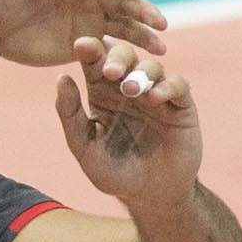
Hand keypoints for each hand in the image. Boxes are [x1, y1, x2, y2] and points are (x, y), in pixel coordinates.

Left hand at [0, 0, 164, 68]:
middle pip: (123, 1)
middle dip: (143, 11)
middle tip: (161, 23)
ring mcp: (87, 21)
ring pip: (123, 27)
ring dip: (143, 36)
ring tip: (161, 50)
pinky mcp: (81, 45)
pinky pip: (108, 50)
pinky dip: (127, 58)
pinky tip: (142, 71)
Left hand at [53, 38, 201, 214]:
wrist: (151, 197)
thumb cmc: (115, 173)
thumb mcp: (85, 149)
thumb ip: (70, 115)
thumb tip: (61, 77)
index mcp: (102, 93)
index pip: (95, 62)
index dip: (89, 50)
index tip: (81, 45)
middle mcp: (129, 87)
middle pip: (125, 55)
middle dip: (117, 56)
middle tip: (109, 70)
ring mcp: (156, 93)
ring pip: (152, 65)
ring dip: (141, 72)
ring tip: (132, 89)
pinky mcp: (180, 105)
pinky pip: (177, 85)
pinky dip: (167, 86)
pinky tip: (155, 98)